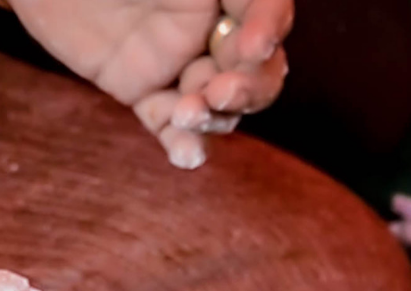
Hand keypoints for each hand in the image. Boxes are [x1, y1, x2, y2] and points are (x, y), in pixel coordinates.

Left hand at [3, 0, 292, 168]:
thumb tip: (251, 5)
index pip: (267, 8)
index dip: (270, 28)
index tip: (254, 44)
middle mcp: (210, 25)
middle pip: (255, 68)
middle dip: (249, 85)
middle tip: (220, 91)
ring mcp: (176, 61)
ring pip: (216, 102)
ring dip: (213, 116)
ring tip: (187, 113)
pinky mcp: (140, 89)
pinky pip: (167, 122)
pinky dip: (182, 143)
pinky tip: (186, 157)